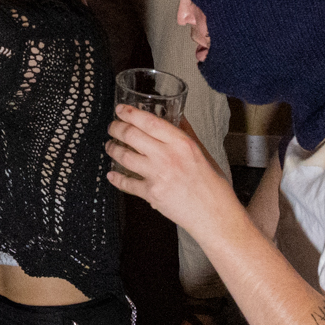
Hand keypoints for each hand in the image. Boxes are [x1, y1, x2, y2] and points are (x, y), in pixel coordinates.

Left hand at [103, 104, 236, 236]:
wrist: (215, 215)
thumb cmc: (213, 186)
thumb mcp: (203, 153)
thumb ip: (188, 134)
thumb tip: (178, 117)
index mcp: (182, 144)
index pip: (150, 122)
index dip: (130, 113)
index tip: (120, 110)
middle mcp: (167, 157)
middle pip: (132, 135)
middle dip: (116, 128)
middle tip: (112, 127)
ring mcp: (157, 176)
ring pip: (124, 156)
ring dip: (113, 149)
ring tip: (110, 146)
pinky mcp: (151, 194)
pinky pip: (127, 183)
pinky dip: (116, 178)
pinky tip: (111, 175)